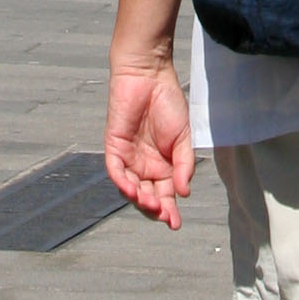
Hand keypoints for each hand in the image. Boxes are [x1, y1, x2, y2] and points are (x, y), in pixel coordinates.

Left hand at [105, 56, 194, 227]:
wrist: (150, 75)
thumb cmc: (169, 102)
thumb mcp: (184, 137)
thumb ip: (184, 165)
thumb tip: (184, 193)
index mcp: (163, 166)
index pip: (165, 195)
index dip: (169, 211)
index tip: (175, 224)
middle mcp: (144, 166)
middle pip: (147, 197)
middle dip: (155, 209)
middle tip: (165, 215)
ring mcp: (128, 158)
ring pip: (131, 189)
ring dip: (140, 200)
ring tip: (152, 204)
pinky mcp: (114, 148)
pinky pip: (116, 171)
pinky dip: (123, 183)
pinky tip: (134, 191)